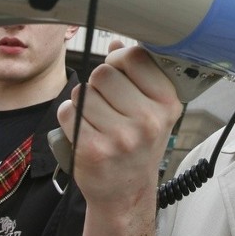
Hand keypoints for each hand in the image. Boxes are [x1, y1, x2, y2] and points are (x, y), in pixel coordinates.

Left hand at [58, 44, 181, 209]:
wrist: (127, 193)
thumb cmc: (139, 145)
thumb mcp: (152, 109)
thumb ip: (138, 74)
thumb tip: (117, 41)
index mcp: (167, 103)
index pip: (134, 56)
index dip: (119, 60)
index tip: (121, 73)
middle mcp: (148, 121)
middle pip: (103, 72)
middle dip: (99, 83)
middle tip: (108, 104)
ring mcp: (120, 138)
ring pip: (82, 91)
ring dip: (83, 101)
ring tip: (97, 120)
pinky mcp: (92, 150)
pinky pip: (67, 111)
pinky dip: (69, 117)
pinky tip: (84, 130)